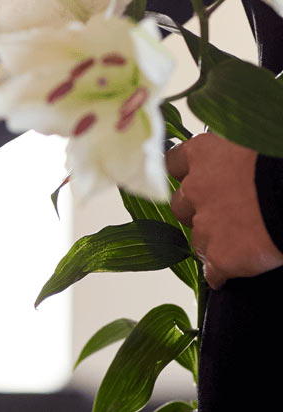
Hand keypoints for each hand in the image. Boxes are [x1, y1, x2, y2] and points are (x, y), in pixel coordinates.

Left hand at [166, 133, 282, 288]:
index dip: (187, 174)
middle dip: (197, 211)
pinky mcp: (221, 256)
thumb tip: (241, 165)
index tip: (195, 178)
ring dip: (212, 242)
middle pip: (181, 205)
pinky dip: (221, 273)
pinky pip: (213, 271)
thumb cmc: (282, 158)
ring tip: (240, 242)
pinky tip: (232, 273)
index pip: (174, 163)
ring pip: (197, 240)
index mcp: (204, 152)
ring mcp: (205, 224)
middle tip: (226, 213)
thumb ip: (236, 154)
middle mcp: (196, 188)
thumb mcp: (256, 141)